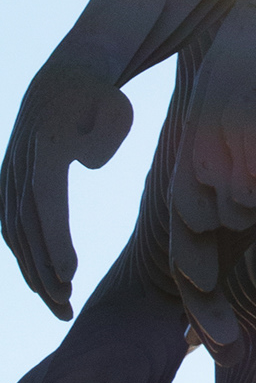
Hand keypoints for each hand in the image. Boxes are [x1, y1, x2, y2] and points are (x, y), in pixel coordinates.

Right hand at [1, 54, 134, 318]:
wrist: (66, 77)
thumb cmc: (104, 98)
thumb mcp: (116, 108)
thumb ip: (106, 134)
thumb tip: (87, 164)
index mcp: (46, 145)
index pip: (46, 200)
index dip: (55, 240)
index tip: (69, 274)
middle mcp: (21, 162)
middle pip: (26, 224)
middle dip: (43, 270)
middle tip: (67, 306)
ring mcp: (11, 173)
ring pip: (14, 231)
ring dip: (32, 271)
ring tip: (59, 304)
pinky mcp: (11, 183)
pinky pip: (12, 226)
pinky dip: (25, 257)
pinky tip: (43, 284)